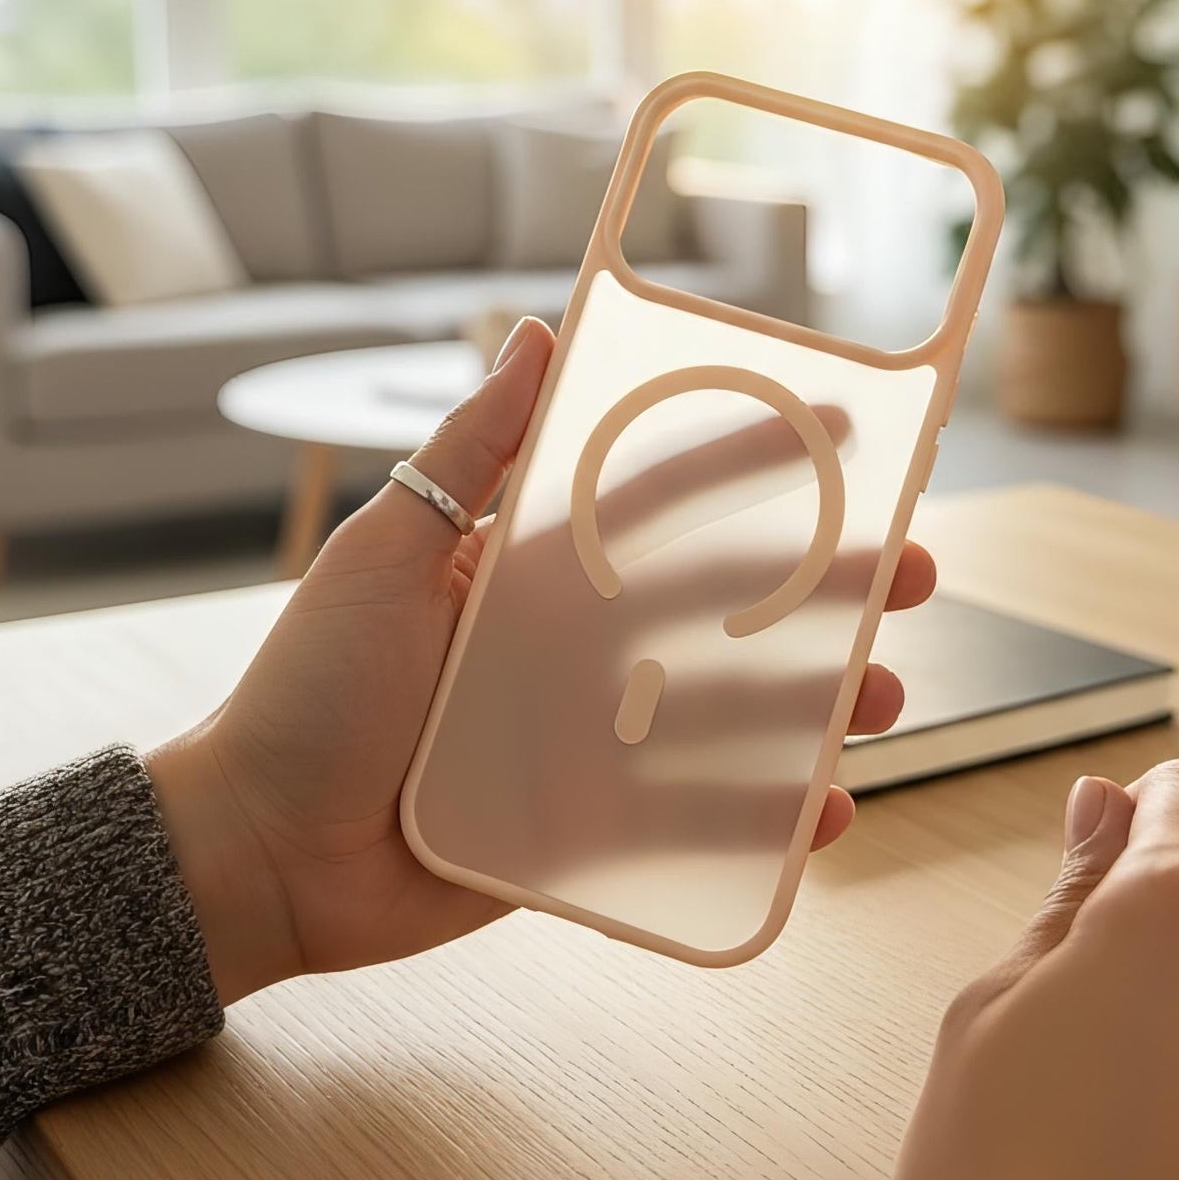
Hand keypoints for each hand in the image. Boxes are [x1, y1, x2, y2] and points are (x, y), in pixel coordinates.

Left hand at [150, 319, 935, 1003]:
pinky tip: (829, 810)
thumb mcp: (385, 552)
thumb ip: (466, 456)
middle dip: (830, 589)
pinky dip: (771, 819)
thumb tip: (534, 333)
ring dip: (823, 702)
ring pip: (740, 712)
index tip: (845, 431)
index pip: (665, 497)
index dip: (753, 460)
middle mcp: (580, 647)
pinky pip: (702, 822)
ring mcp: (595, 740)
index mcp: (538, 566)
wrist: (263, 846)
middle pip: (732, 607)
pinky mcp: (593, 833)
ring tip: (886, 698)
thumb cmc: (308, 689)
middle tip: (915, 579)